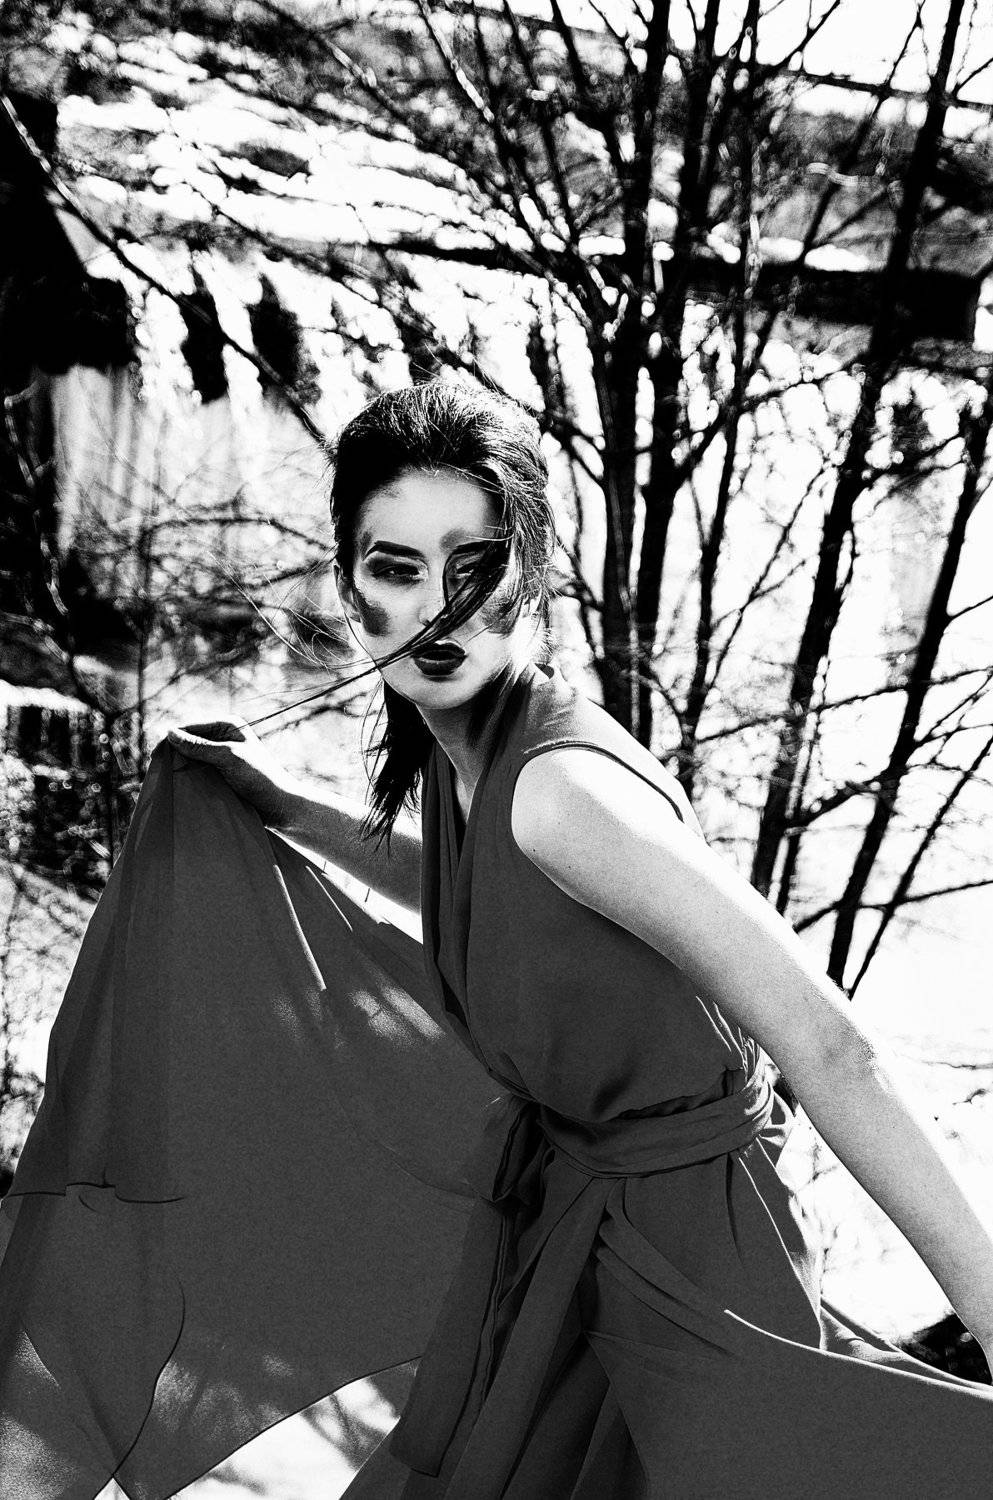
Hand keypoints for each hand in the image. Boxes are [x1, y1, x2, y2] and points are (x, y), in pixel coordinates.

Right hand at [166, 718, 300, 827]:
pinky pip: (199, 771)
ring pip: (192, 758)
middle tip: (157, 768)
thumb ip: (199, 747)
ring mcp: (223, 756)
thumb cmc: (258, 778)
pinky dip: (188, 777)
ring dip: (180, 767)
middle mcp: (224, 737)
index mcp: (228, 725)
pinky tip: (179, 785)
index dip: (172, 740)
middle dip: (174, 753)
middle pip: (190, 742)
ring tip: (166, 778)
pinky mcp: (222, 773)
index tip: (155, 756)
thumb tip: (169, 733)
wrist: (279, 805)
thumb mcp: (227, 758)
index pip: (191, 727)